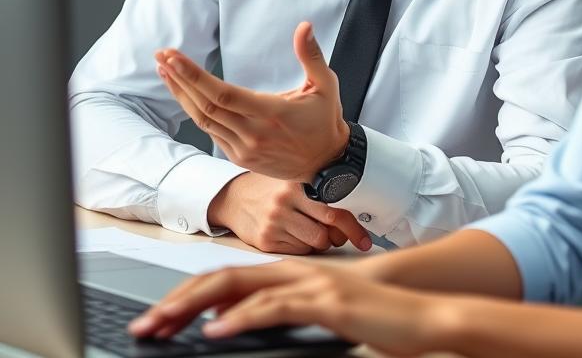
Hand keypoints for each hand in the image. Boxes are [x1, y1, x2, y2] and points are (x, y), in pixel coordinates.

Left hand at [128, 261, 455, 356]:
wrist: (418, 313)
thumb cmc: (373, 316)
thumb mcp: (320, 314)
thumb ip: (285, 312)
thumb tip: (242, 323)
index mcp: (291, 273)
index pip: (228, 279)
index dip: (189, 296)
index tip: (157, 318)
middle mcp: (295, 271)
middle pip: (224, 277)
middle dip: (178, 300)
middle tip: (145, 323)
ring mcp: (310, 282)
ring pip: (240, 286)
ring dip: (195, 307)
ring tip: (163, 326)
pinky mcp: (325, 301)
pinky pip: (274, 306)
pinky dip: (240, 316)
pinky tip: (215, 329)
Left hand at [156, 21, 350, 181]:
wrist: (326, 163)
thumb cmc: (324, 119)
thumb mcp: (325, 84)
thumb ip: (311, 55)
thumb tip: (304, 26)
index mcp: (271, 112)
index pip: (222, 94)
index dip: (194, 76)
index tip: (174, 58)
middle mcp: (253, 132)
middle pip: (205, 105)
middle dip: (179, 79)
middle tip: (162, 55)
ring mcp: (243, 148)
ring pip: (202, 120)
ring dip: (181, 94)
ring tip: (165, 71)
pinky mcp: (239, 156)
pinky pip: (211, 132)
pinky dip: (194, 111)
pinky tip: (186, 95)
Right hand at [207, 172, 371, 254]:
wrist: (234, 197)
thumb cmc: (273, 187)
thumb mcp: (296, 177)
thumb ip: (321, 186)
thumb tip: (359, 204)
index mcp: (298, 182)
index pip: (335, 211)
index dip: (355, 228)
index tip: (366, 240)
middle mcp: (285, 202)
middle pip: (327, 233)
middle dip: (339, 237)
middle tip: (339, 235)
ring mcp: (274, 223)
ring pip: (315, 245)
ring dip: (321, 242)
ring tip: (312, 229)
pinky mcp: (265, 241)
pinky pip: (298, 252)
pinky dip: (304, 247)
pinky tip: (296, 235)